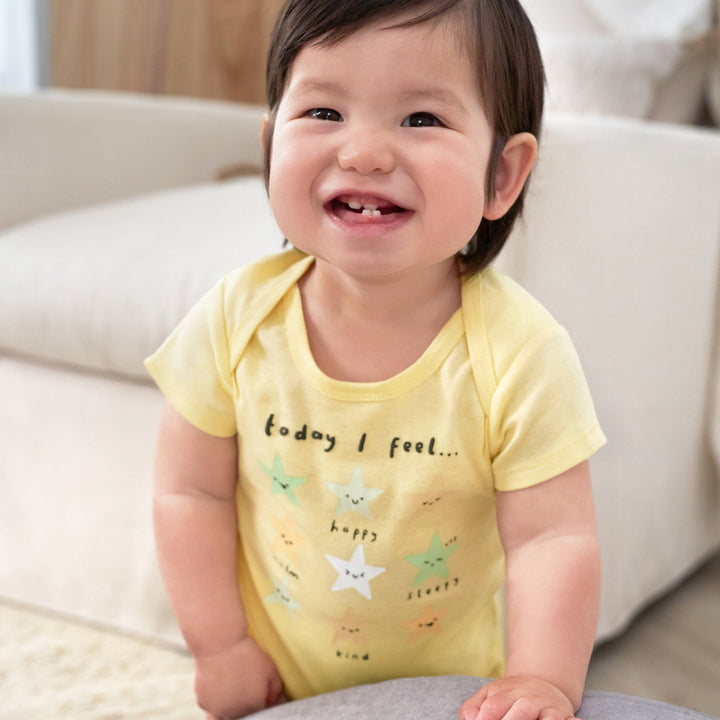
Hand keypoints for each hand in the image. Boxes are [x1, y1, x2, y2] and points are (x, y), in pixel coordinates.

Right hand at [194, 636, 283, 718]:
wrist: (220, 644)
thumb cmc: (246, 654)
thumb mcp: (270, 668)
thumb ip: (275, 689)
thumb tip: (273, 700)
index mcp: (253, 706)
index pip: (259, 712)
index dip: (259, 700)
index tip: (257, 690)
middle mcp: (235, 713)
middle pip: (242, 716)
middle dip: (245, 705)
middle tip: (244, 687)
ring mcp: (217, 710)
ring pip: (225, 716)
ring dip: (229, 708)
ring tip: (231, 690)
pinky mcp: (203, 702)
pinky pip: (210, 707)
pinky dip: (214, 701)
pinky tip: (218, 685)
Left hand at [459, 676, 578, 719]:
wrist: (544, 684)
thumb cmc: (511, 697)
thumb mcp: (490, 695)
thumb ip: (474, 708)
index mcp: (507, 692)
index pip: (494, 706)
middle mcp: (530, 699)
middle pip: (521, 710)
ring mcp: (549, 709)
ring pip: (547, 718)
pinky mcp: (566, 719)